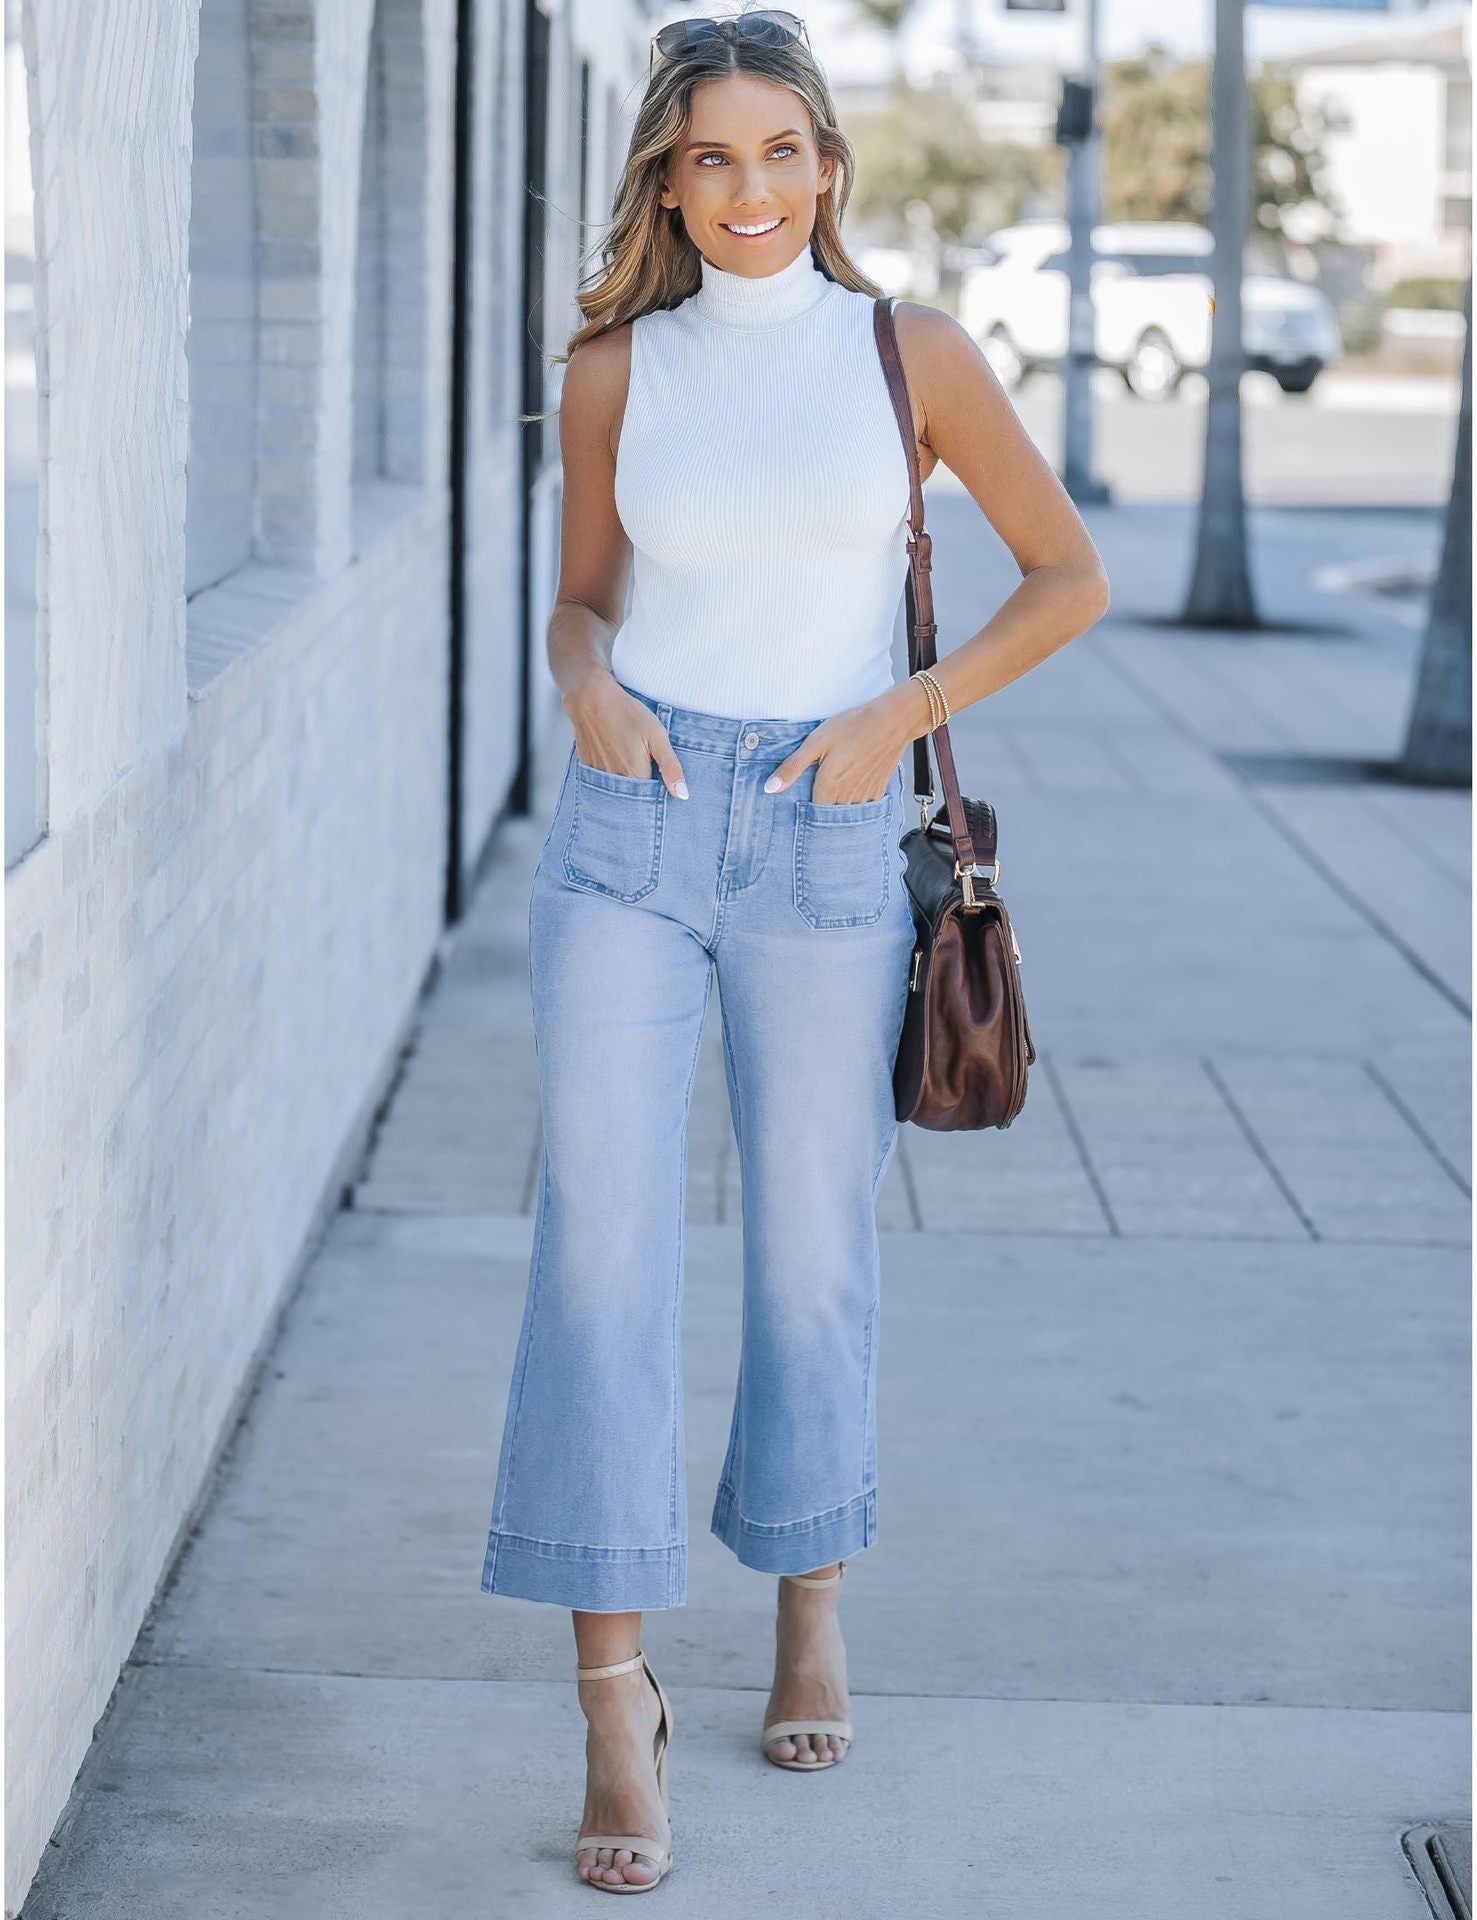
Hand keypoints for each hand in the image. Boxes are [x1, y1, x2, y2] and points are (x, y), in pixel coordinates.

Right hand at [562, 673, 688, 797]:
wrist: (592, 700)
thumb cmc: (628, 715)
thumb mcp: (657, 737)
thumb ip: (670, 767)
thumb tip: (682, 795)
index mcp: (636, 777)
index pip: (652, 800)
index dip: (660, 793)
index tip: (663, 781)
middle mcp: (616, 782)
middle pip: (634, 799)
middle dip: (643, 793)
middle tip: (647, 768)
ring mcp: (600, 778)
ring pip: (619, 793)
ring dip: (628, 787)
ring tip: (631, 763)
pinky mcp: (589, 770)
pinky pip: (604, 784)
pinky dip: (613, 780)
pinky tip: (617, 762)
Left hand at [763, 689, 915, 803]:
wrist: (893, 720)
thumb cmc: (854, 726)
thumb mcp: (815, 742)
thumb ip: (792, 768)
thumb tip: (770, 788)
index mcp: (829, 789)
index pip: (811, 813)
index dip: (804, 807)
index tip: (801, 798)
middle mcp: (847, 798)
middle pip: (828, 813)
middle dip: (821, 807)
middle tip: (820, 788)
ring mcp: (865, 797)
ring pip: (846, 811)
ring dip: (839, 804)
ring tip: (837, 782)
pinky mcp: (878, 791)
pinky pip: (862, 805)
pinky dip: (855, 799)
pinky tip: (853, 781)